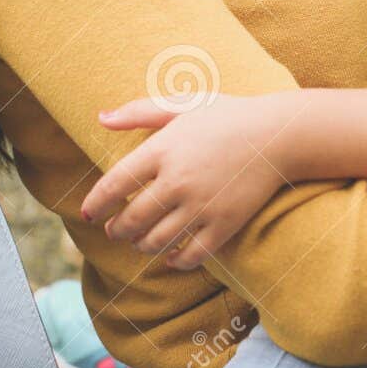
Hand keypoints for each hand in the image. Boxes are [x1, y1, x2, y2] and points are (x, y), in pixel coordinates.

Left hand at [80, 94, 288, 268]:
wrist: (278, 135)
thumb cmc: (227, 116)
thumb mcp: (182, 105)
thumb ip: (139, 111)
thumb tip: (101, 118)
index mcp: (163, 149)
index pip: (114, 184)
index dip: (96, 204)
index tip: (88, 213)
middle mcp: (178, 180)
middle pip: (131, 219)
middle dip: (116, 230)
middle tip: (114, 230)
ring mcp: (202, 206)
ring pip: (156, 241)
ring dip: (141, 245)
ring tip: (139, 241)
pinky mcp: (224, 225)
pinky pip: (190, 256)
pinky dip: (175, 261)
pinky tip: (170, 256)